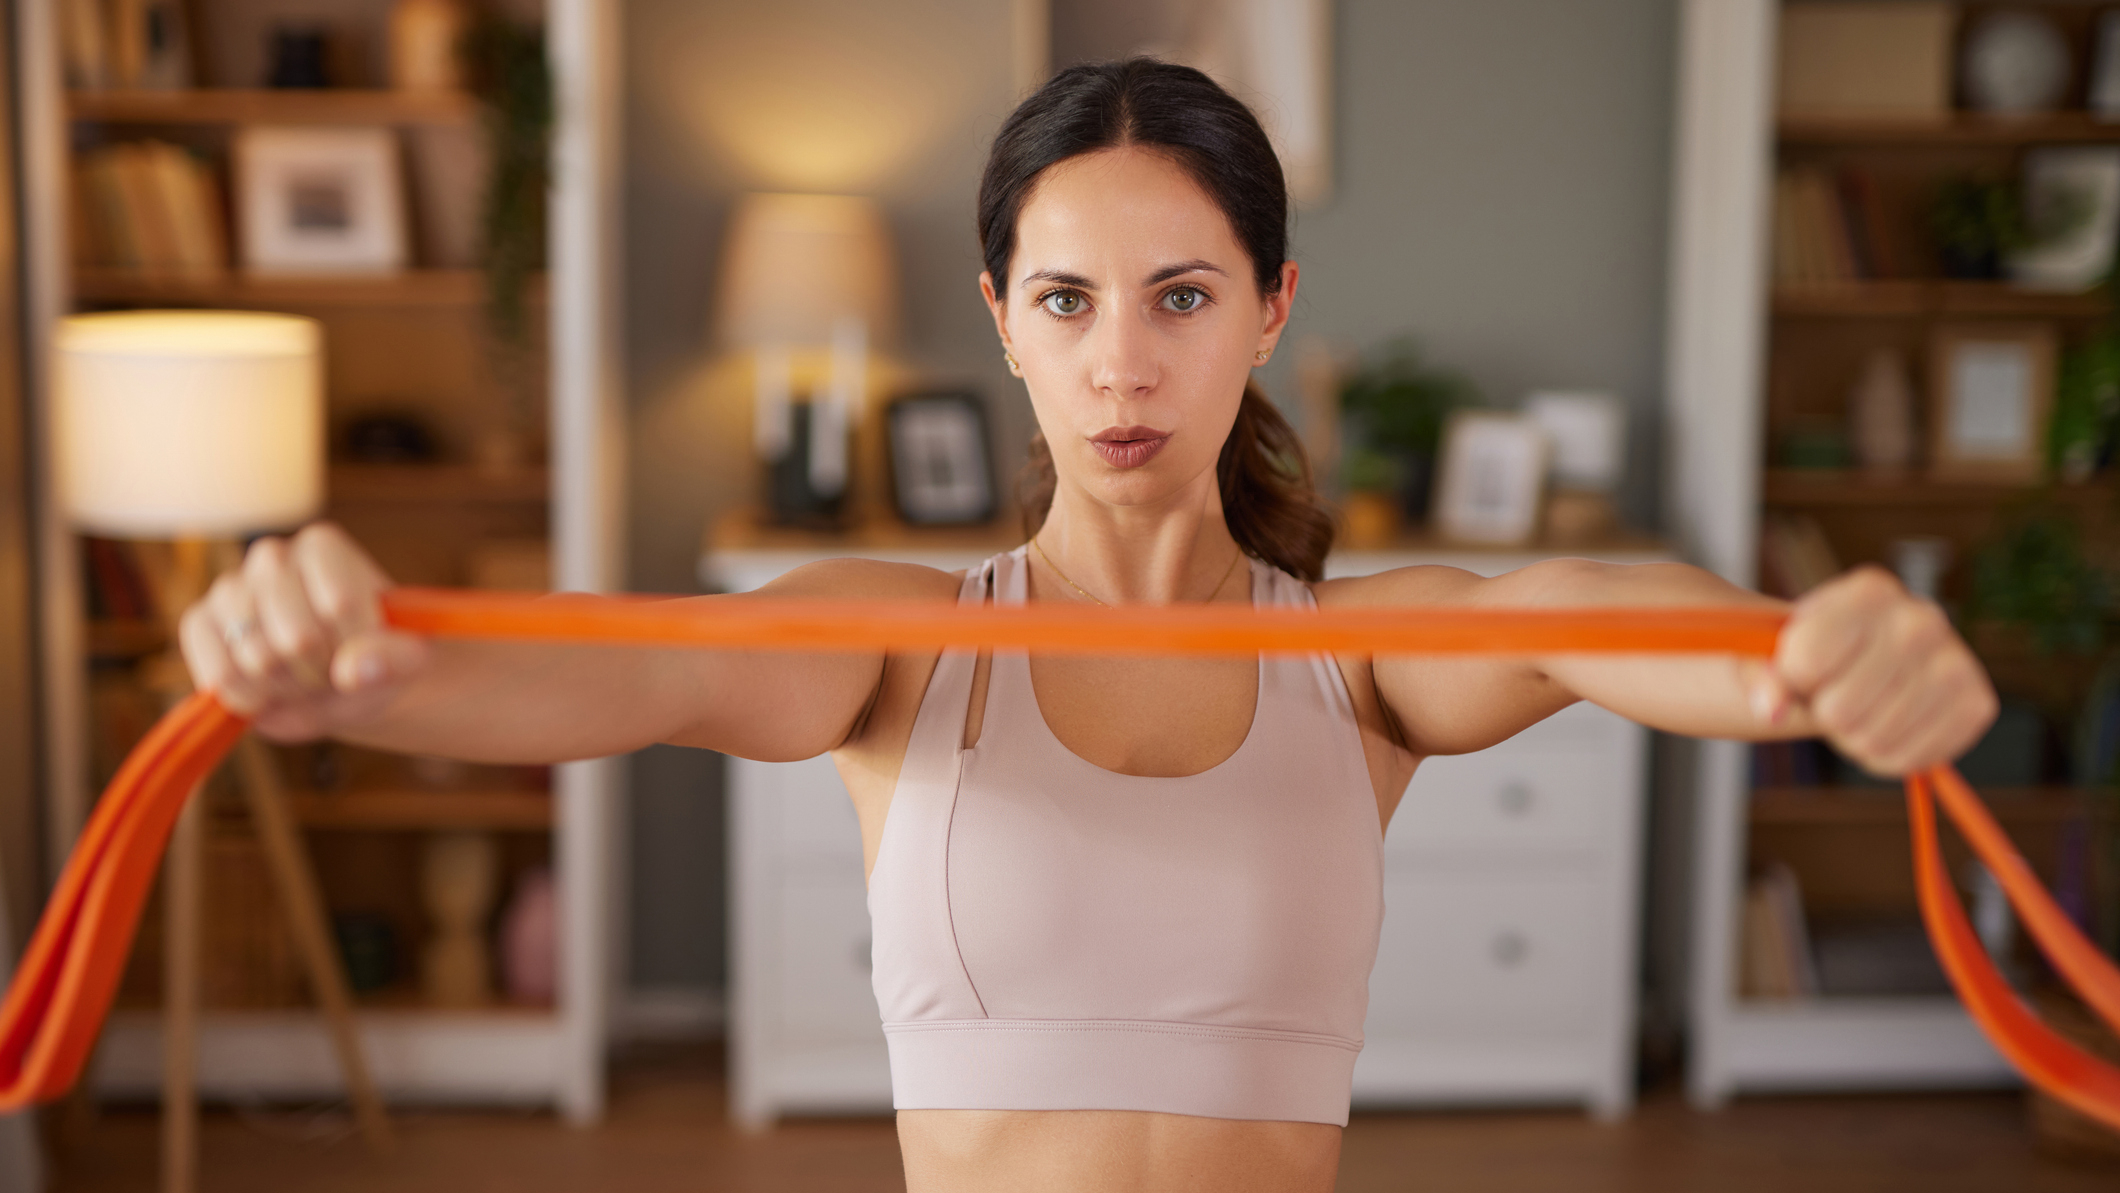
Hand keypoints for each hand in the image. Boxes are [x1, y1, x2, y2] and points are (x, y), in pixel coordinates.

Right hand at [178, 522, 429, 740]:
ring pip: (257, 657)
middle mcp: (270, 556)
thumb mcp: (403, 661)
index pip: (340, 605)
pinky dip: (249, 697)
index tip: (367, 649)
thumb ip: (393, 660)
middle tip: (331, 669)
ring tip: (301, 678)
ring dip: (288, 687)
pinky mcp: (199, 624)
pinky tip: (267, 693)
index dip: (357, 646)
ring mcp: (228, 589)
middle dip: (322, 671)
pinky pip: (219, 673)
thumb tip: (354, 669)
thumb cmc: (372, 662)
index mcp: (323, 547)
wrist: (338, 684)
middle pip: (298, 637)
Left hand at [1745, 565, 1997, 776]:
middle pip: (1839, 709)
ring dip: (1852, 737)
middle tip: (1831, 692)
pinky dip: (1887, 755)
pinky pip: (1912, 758)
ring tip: (1858, 707)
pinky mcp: (1977, 704)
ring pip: (1873, 738)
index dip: (1791, 676)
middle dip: (1822, 711)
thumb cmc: (1811, 652)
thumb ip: (1763, 677)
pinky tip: (1886, 725)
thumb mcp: (1774, 653)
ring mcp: (1957, 660)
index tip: (1800, 665)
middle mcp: (1923, 617)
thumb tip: (1770, 710)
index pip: (1806, 660)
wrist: (1861, 662)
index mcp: (1871, 590)